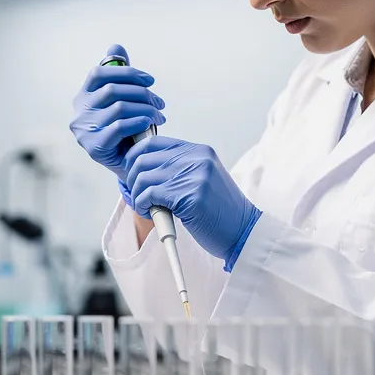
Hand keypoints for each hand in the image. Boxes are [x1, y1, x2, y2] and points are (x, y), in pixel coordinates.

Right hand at [70, 44, 166, 193]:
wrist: (128, 165)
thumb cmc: (126, 129)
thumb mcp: (122, 100)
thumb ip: (118, 75)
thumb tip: (116, 46)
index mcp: (83, 96)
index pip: (99, 73)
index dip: (127, 72)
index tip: (150, 80)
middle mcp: (79, 112)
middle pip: (112, 90)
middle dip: (142, 93)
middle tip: (160, 103)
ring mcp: (84, 130)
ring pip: (119, 107)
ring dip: (146, 109)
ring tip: (160, 115)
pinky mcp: (94, 147)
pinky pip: (119, 126)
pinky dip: (139, 122)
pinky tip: (150, 125)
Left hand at [124, 136, 261, 267]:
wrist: (243, 231)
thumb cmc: (219, 211)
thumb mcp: (200, 180)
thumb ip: (177, 170)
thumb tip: (141, 168)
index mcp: (198, 151)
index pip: (152, 142)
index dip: (134, 158)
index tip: (132, 175)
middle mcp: (196, 158)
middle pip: (142, 158)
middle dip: (132, 178)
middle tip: (136, 195)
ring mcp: (194, 175)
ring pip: (143, 177)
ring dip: (137, 195)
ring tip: (146, 207)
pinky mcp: (190, 196)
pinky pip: (149, 194)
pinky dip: (142, 205)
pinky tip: (150, 213)